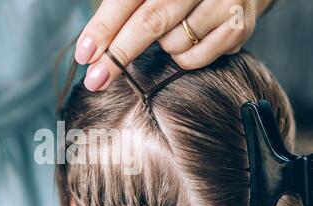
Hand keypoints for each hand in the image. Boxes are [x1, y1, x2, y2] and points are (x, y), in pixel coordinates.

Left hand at [75, 0, 272, 90]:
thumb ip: (125, 9)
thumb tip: (92, 50)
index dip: (103, 28)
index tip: (84, 55)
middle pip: (150, 22)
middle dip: (118, 55)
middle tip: (95, 80)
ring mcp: (222, 1)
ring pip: (173, 44)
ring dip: (165, 47)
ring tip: (178, 30)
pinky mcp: (238, 26)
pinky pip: (194, 59)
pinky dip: (185, 57)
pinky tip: (194, 39)